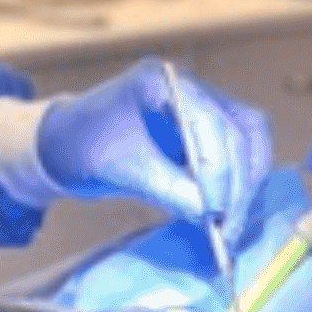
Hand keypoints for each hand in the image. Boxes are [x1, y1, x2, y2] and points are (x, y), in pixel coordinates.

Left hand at [38, 59, 272, 225]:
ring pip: (248, 138)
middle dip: (236, 183)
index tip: (213, 212)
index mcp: (162, 81)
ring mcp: (202, 103)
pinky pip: (239, 149)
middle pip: (238, 131)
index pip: (211, 122)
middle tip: (227, 229)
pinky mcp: (206, 126)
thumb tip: (210, 214)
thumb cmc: (82, 146)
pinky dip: (238, 180)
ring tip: (231, 225)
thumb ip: (167, 188)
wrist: (63, 142)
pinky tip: (228, 210)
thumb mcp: (120, 169)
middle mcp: (190, 86)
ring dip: (246, 182)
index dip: (218, 170)